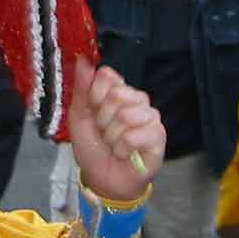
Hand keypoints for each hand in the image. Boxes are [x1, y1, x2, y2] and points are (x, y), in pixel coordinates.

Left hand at [69, 59, 164, 201]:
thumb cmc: (93, 149)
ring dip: (112, 137)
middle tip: (104, 133)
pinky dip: (123, 148)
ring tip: (115, 145)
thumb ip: (82, 86)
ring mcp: (150, 117)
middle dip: (103, 120)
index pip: (108, 75)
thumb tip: (83, 58)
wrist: (103, 180)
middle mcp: (137, 100)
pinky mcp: (159, 136)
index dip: (95, 95)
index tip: (93, 112)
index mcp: (118, 92)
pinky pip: (135, 135)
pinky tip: (126, 154)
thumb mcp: (79, 116)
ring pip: (126, 115)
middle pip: (116, 94)